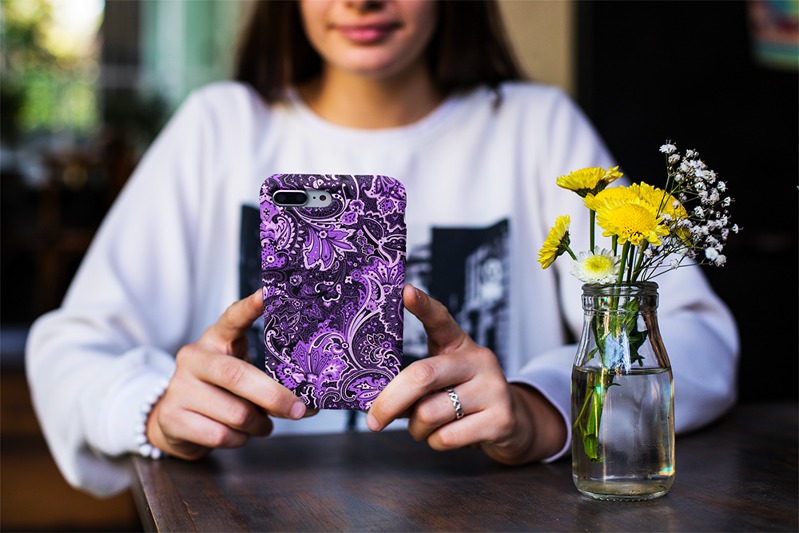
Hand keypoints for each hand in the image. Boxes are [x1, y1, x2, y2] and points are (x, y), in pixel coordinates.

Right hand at [146, 290, 308, 459]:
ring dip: (258, 424)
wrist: (173, 419)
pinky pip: (220, 435)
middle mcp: (194, 358)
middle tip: (299, 408)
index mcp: (215, 339)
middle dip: (274, 396)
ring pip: (235, 413)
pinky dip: (239, 440)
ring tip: (261, 424)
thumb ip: (269, 380)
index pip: (232, 318)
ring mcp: (179, 387)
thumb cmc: (220, 392)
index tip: (269, 293)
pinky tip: (238, 434)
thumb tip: (310, 402)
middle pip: (238, 375)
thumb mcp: (241, 375)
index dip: (250, 307)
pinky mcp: (172, 417)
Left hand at [366, 285, 565, 463]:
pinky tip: (445, 436)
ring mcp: (493, 388)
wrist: (512, 423)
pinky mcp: (500, 419)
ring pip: (430, 413)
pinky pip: (446, 437)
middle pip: (422, 375)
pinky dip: (435, 442)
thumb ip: (415, 382)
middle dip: (390, 401)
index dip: (422, 305)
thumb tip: (374, 399)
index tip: (405, 291)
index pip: (440, 319)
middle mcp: (478, 360)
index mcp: (458, 344)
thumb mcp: (442, 379)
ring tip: (425, 427)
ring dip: (416, 429)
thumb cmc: (463, 397)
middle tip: (372, 420)